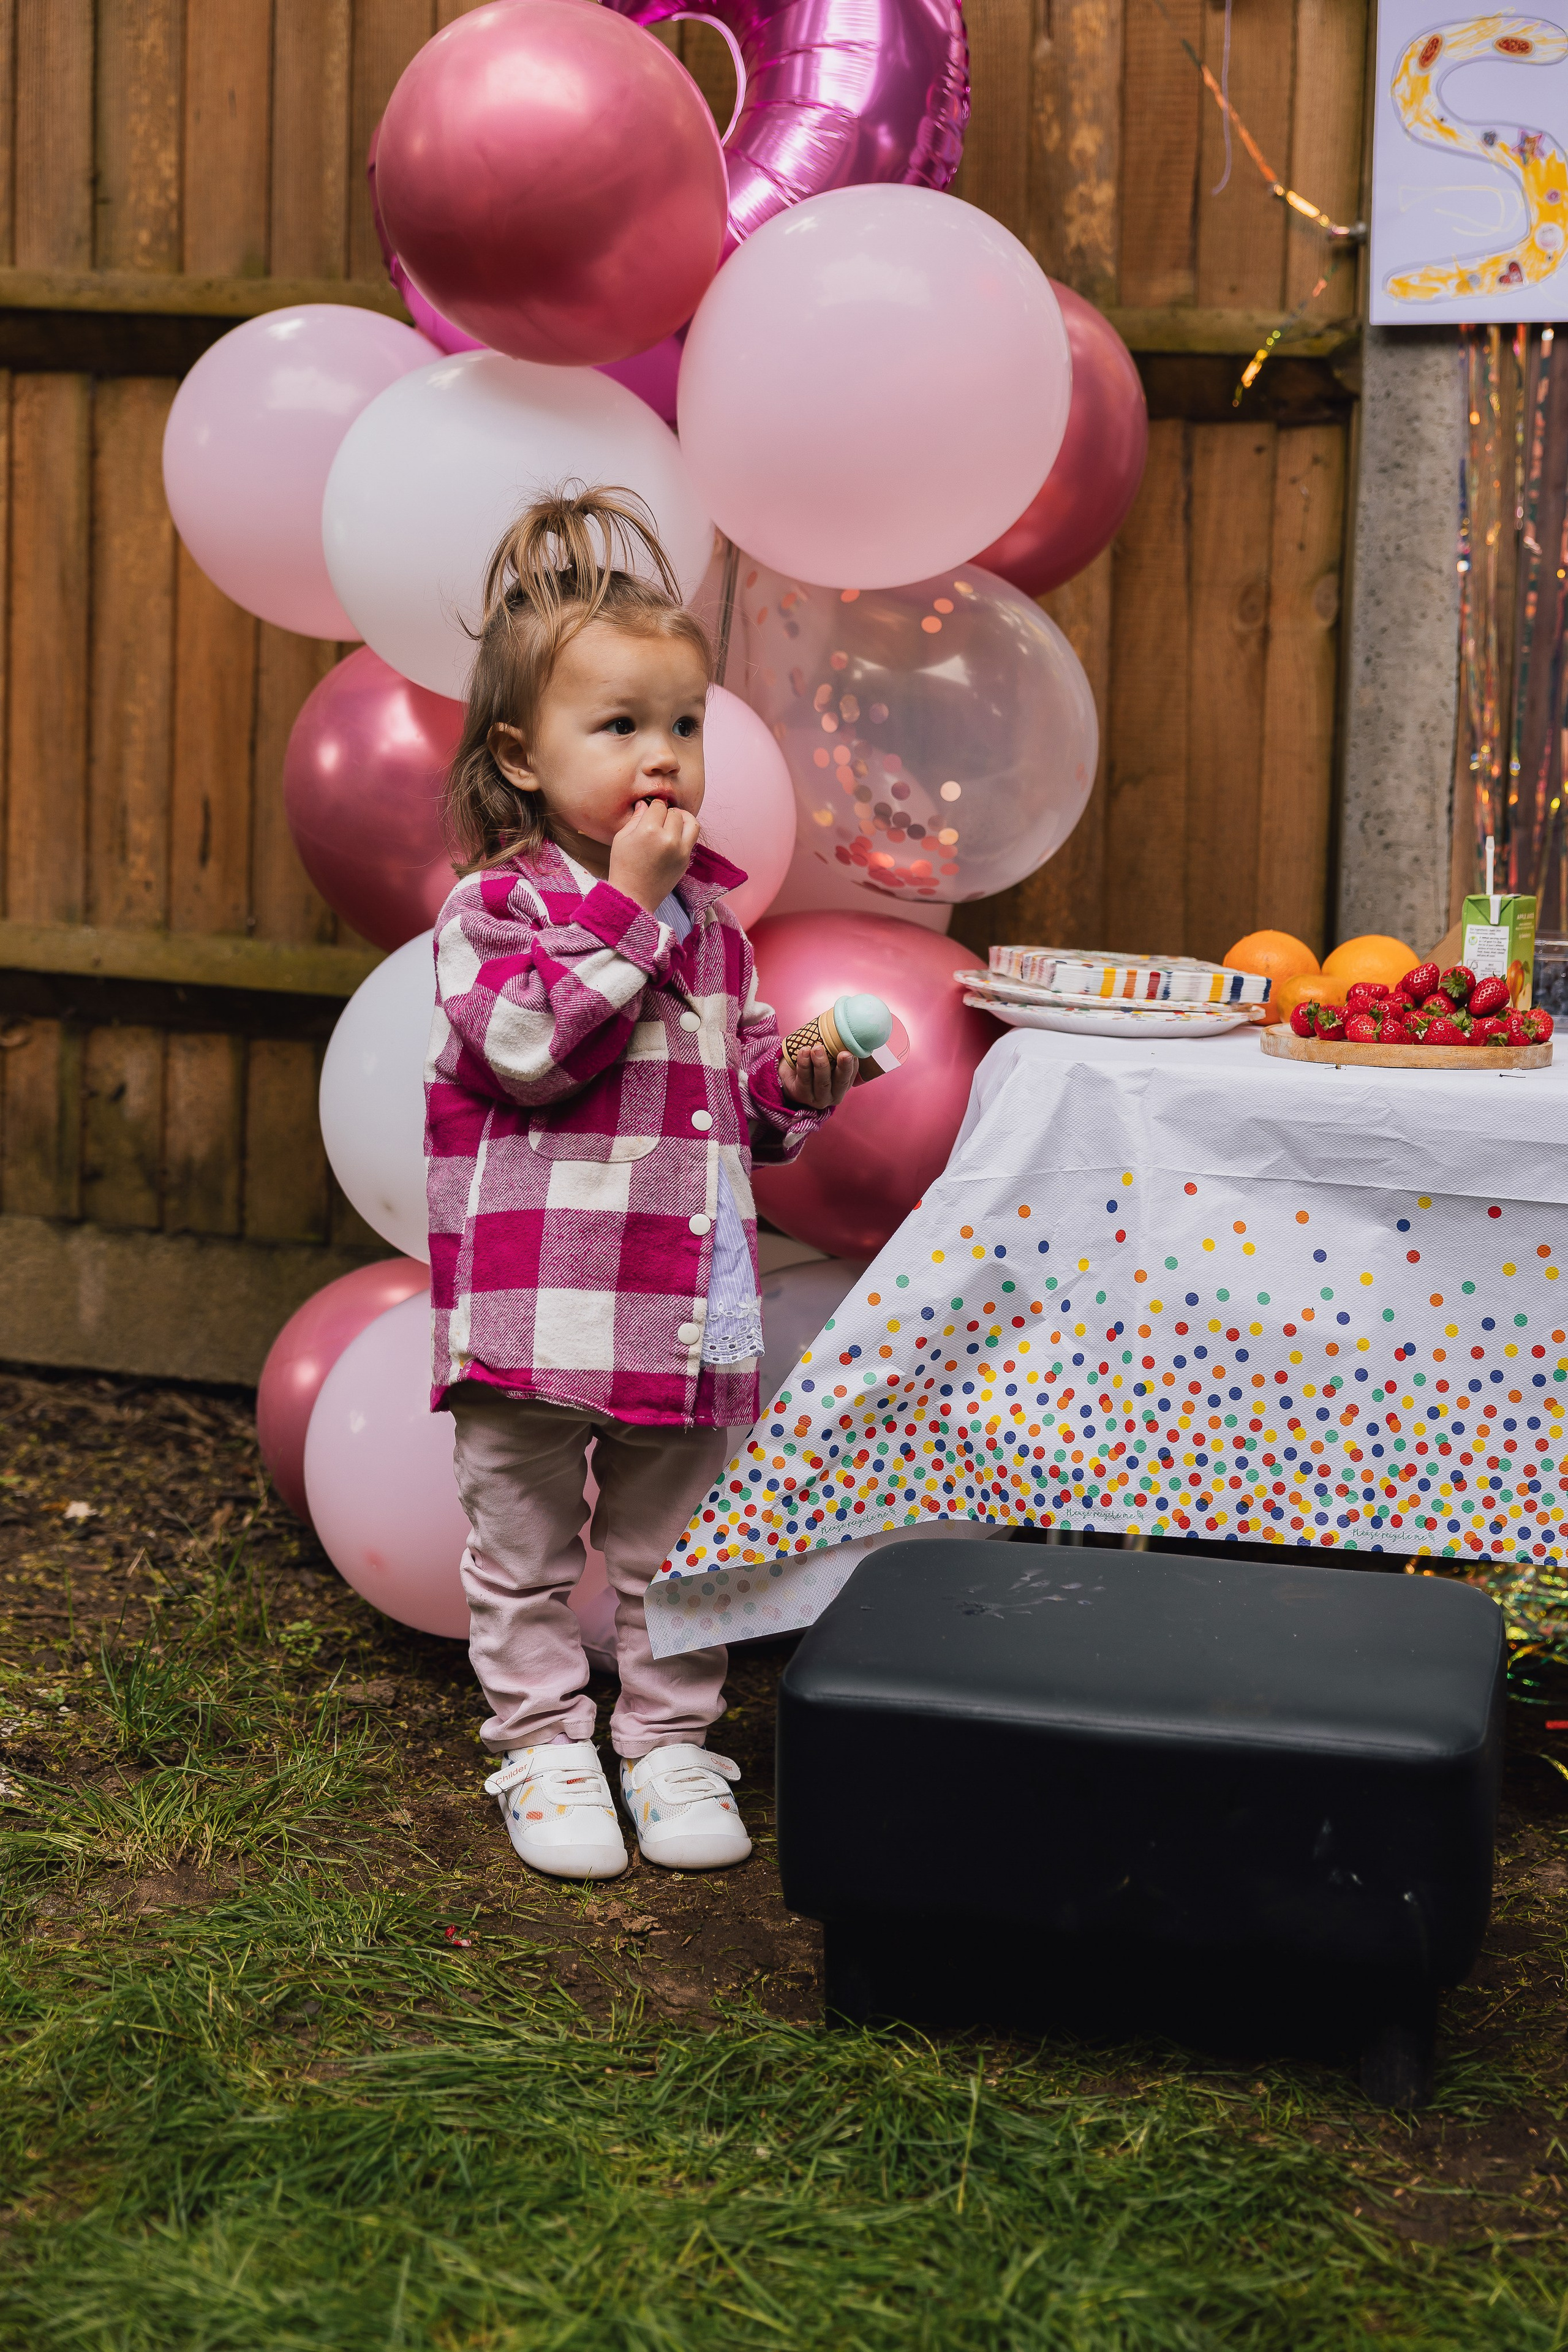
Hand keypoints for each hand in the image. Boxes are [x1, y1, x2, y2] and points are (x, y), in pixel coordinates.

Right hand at [608, 797, 699, 913]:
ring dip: (682, 818)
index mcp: (649, 831)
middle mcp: (668, 839)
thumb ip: (636, 818)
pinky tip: (674, 834)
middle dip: (666, 813)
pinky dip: (685, 832)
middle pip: (674, 813)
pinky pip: (692, 837)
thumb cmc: (623, 867)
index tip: (649, 809)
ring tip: (673, 820)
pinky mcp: (686, 860)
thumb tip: (644, 804)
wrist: (634, 896)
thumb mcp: (622, 838)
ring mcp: (680, 850)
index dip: (653, 806)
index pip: (659, 806)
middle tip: (658, 818)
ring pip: (690, 822)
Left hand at [779, 1043, 856, 1109]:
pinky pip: (804, 1079)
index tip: (852, 1052)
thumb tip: (845, 1029)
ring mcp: (818, 1098)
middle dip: (842, 1067)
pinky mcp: (801, 1095)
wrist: (791, 1076)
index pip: (851, 1075)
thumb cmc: (814, 1066)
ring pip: (822, 1082)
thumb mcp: (828, 1059)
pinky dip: (804, 1064)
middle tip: (843, 1053)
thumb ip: (837, 1049)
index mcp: (844, 1086)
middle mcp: (834, 1095)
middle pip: (840, 1082)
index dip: (852, 1064)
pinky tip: (803, 1052)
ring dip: (821, 1064)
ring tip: (818, 1048)